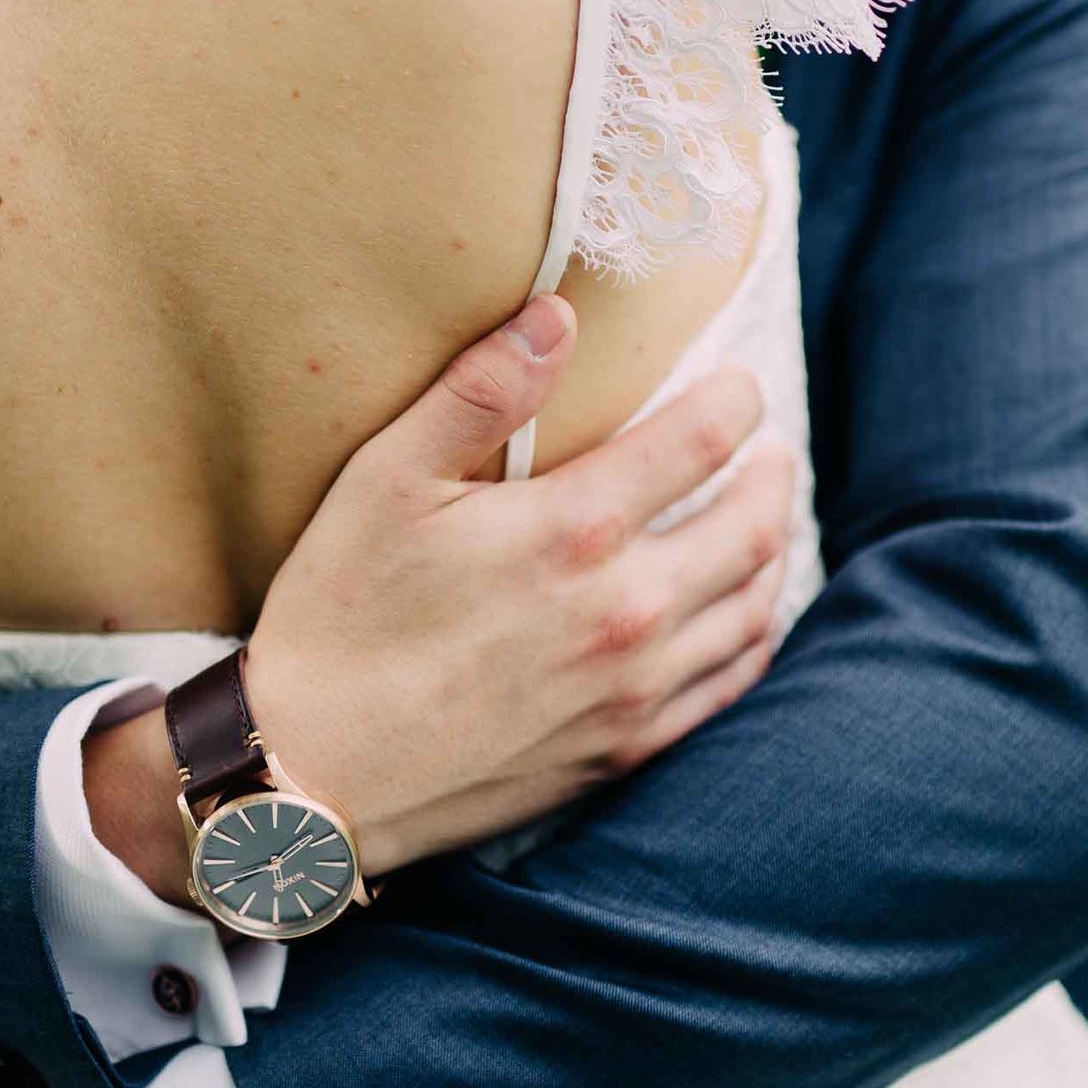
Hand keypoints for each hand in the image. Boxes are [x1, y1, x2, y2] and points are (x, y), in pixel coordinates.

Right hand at [246, 293, 792, 870]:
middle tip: (768, 450)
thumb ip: (476, 393)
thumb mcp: (385, 482)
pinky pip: (727, 686)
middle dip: (772, 474)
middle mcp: (626, 611)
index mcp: (573, 530)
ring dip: (772, 553)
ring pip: (752, 608)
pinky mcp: (623, 749)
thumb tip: (556, 314)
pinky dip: (750, 637)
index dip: (736, 397)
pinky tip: (741, 616)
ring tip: (763, 520)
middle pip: (752, 526)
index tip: (736, 385)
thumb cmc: (338, 617)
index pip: (705, 438)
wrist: (316, 773)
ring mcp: (634, 689)